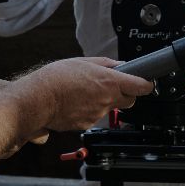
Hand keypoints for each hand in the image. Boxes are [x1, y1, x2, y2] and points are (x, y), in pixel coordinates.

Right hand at [17, 57, 154, 132]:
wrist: (38, 100)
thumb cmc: (56, 79)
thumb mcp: (83, 61)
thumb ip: (106, 64)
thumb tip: (119, 66)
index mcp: (109, 82)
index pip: (141, 86)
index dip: (146, 84)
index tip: (146, 82)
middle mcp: (106, 100)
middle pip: (129, 100)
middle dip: (125, 93)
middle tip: (112, 85)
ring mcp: (97, 114)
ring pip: (110, 108)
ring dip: (103, 101)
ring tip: (84, 92)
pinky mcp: (87, 124)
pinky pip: (95, 116)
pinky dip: (89, 109)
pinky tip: (76, 102)